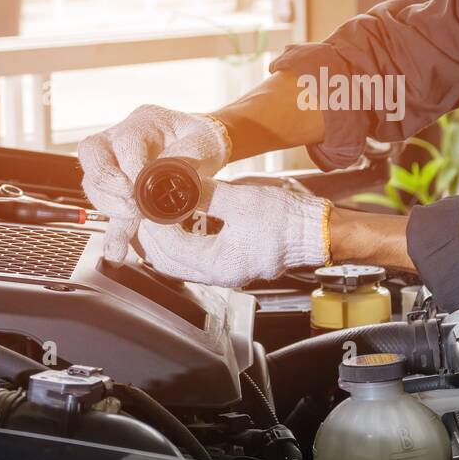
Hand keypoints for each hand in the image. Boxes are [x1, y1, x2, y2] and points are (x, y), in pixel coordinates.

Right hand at [78, 105, 229, 261]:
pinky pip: (103, 200)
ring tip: (129, 223)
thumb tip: (163, 185)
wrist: (199, 147)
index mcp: (145, 121)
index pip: (126, 141)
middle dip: (107, 185)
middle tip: (131, 207)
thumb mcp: (204, 145)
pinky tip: (117, 246)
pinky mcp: (112, 181)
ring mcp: (111, 157)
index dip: (131, 168)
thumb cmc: (202, 141)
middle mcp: (119, 135)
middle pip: (92, 153)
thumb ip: (185, 162)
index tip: (144, 193)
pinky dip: (111, 225)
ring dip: (107, 205)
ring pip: (91, 178)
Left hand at [134, 178, 329, 287]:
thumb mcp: (240, 200)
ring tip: (157, 212)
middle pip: (166, 262)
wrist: (315, 231)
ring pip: (176, 262)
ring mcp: (222, 271)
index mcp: (219, 265)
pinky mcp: (227, 263)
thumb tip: (174, 184)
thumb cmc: (287, 220)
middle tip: (143, 208)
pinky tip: (178, 220)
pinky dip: (179, 240)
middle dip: (151, 235)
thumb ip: (202, 194)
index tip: (146, 203)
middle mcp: (218, 275)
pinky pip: (191, 257)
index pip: (170, 249)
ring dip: (163, 238)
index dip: (154, 225)